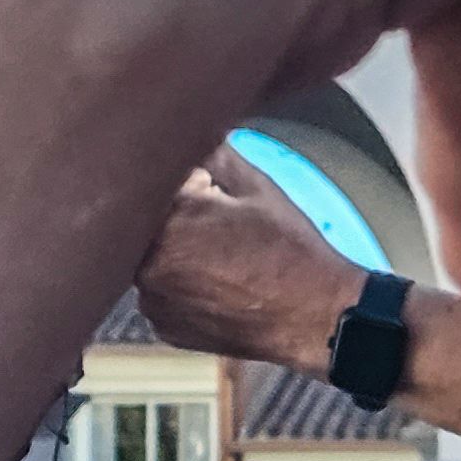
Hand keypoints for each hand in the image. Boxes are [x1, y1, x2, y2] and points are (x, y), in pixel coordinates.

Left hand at [139, 149, 356, 368]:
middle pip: (146, 228)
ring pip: (152, 261)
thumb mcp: (256, 189)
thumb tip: (195, 132)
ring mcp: (155, 302)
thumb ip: (215, 154)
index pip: (151, 187)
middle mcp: (149, 266)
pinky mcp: (166, 329)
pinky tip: (217, 285)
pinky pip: (162, 295)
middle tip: (219, 228)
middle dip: (176, 219)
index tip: (208, 190)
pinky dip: (180, 286)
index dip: (182, 185)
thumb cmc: (290, 254)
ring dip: (175, 253)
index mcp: (167, 223)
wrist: (315, 317)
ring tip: (221, 259)